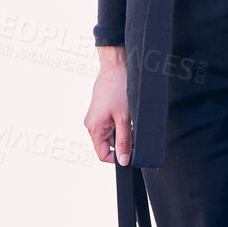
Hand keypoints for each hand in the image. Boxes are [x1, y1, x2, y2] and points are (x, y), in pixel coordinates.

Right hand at [84, 46, 132, 164]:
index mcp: (94, 128)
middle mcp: (91, 124)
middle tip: (135, 130)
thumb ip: (124, 141)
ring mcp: (95, 116)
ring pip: (111, 133)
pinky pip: (111, 123)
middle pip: (108, 144)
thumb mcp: (125, 119)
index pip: (103, 154)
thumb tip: (123, 161)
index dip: (118, 157)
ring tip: (132, 119)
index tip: (132, 152)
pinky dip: (121, 122)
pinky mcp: (101, 110)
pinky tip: (128, 113)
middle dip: (123, 141)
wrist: (115, 66)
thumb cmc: (119, 89)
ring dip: (123, 131)